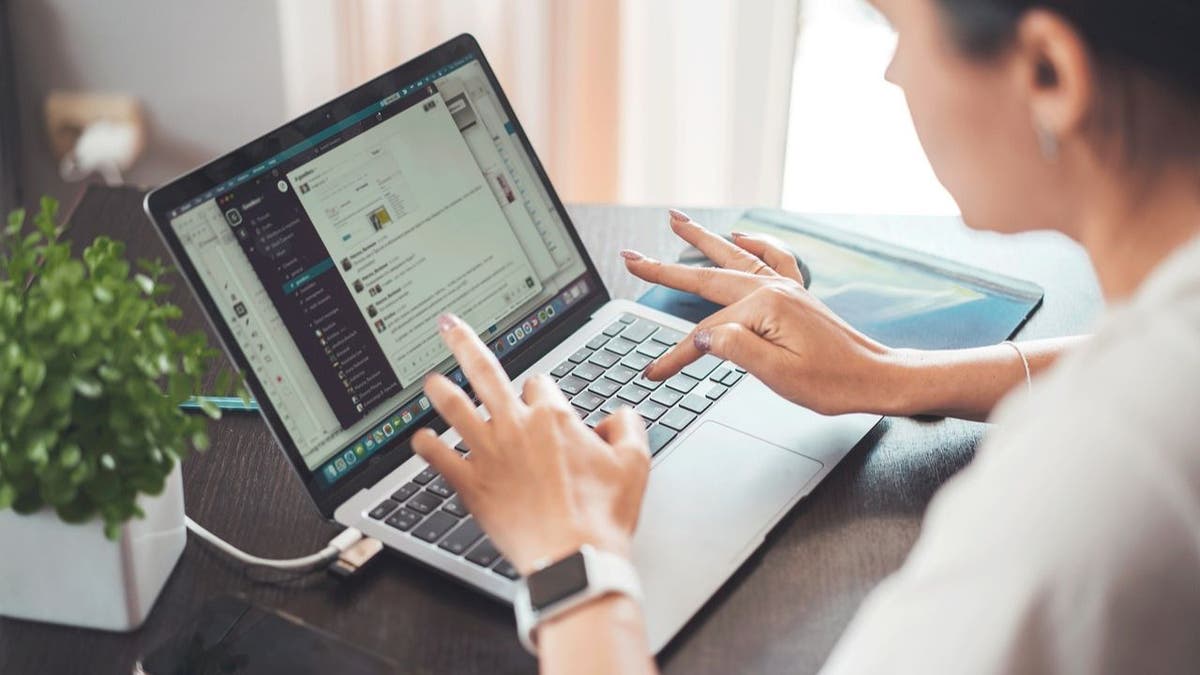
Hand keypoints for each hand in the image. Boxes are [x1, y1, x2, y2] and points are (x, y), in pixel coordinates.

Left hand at [412, 314, 650, 574]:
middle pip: (484, 372)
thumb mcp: (636, 463)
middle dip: (464, 343)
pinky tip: (419, 440)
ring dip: (440, 391)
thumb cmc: (602, 516)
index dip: (543, 393)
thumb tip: (618, 415)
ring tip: (430, 379)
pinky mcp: (472, 486)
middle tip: (448, 326)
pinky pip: (440, 459)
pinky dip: (426, 447)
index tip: (543, 405)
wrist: (574, 558)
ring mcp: (489, 455)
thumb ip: (628, 426)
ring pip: (456, 409)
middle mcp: (516, 427)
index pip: (540, 384)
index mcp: (553, 417)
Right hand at [621, 210, 902, 415]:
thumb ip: (737, 350)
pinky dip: (753, 244)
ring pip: (733, 257)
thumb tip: (702, 335)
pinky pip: (771, 258)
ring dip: (701, 239)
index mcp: (766, 309)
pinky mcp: (796, 294)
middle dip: (666, 268)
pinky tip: (740, 236)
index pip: (706, 334)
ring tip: (675, 220)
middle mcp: (774, 289)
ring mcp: (786, 287)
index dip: (676, 355)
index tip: (653, 373)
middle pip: (707, 278)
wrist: (877, 378)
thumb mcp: (780, 376)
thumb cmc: (834, 383)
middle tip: (631, 256)